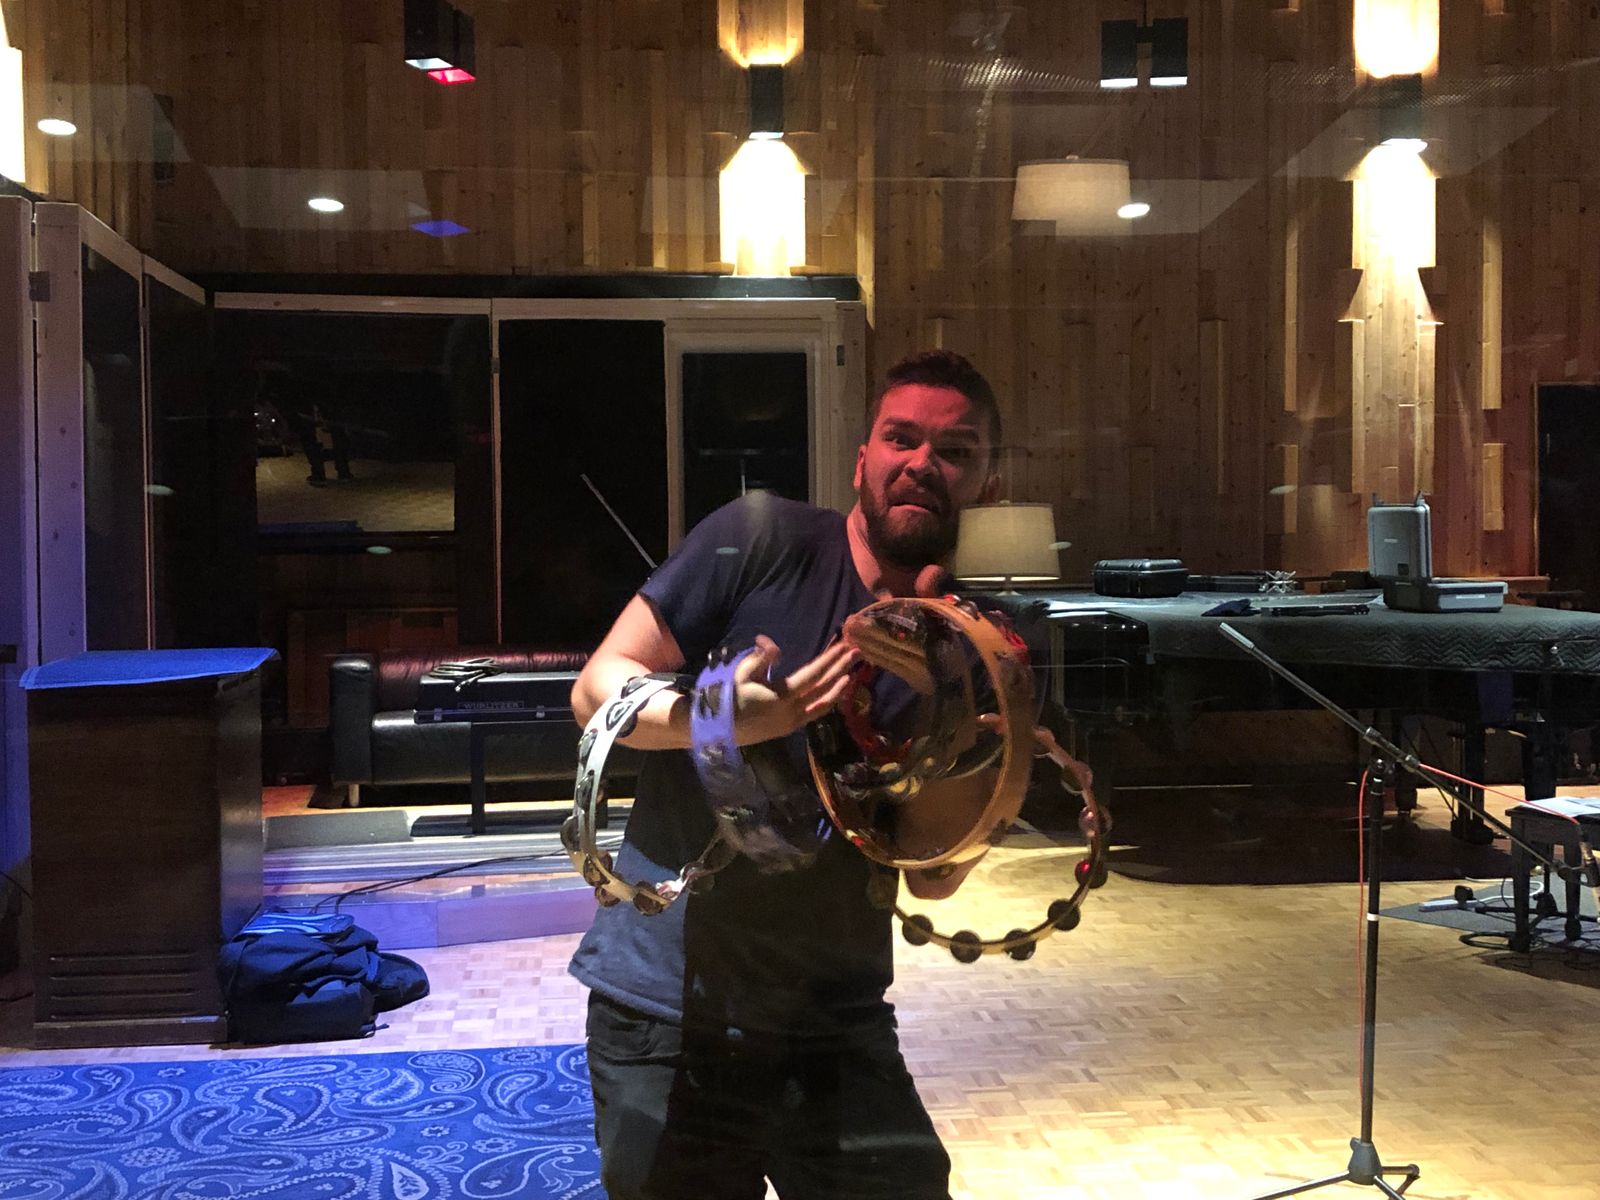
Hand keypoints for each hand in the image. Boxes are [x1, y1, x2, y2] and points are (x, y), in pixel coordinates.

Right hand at [732, 635, 859, 744]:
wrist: (719, 728)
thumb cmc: (729, 697)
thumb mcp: (742, 673)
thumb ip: (761, 658)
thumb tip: (773, 644)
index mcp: (781, 696)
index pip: (812, 675)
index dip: (829, 660)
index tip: (844, 646)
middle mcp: (792, 711)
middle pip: (823, 688)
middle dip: (841, 669)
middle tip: (858, 653)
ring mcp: (793, 722)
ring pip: (824, 704)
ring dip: (839, 686)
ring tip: (852, 672)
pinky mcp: (790, 728)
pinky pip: (815, 713)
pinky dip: (828, 701)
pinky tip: (835, 691)